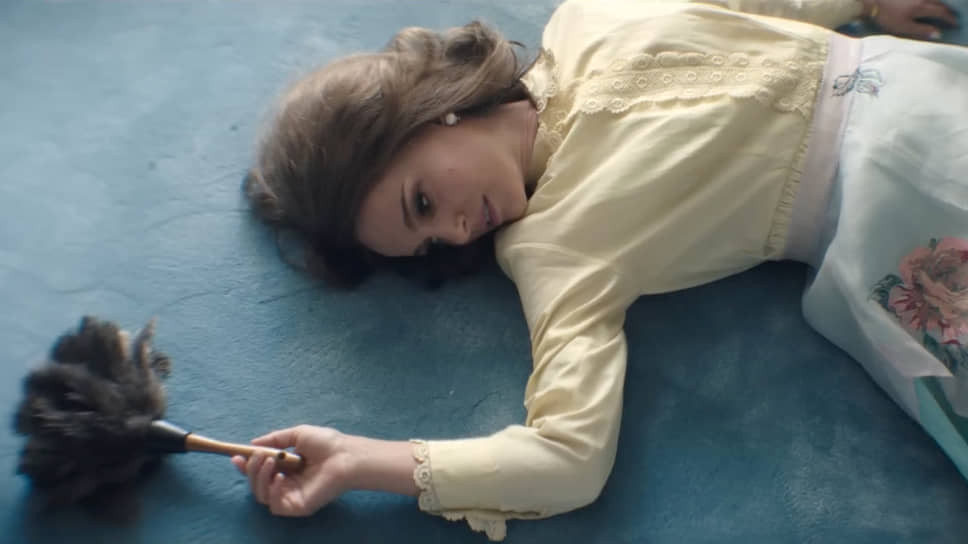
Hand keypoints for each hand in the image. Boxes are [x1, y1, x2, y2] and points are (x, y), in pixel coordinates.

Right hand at [232, 425, 352, 515]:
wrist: (346, 456)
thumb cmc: (327, 443)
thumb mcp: (298, 434)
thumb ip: (275, 439)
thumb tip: (252, 444)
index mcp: (287, 468)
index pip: (261, 471)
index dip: (246, 465)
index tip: (236, 456)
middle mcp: (287, 484)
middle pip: (257, 485)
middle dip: (251, 470)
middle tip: (257, 457)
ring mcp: (291, 496)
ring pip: (262, 495)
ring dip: (259, 478)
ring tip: (270, 462)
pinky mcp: (297, 507)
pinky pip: (275, 505)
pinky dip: (273, 490)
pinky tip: (281, 477)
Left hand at [864, 0, 959, 39]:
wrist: (871, 2)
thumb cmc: (887, 17)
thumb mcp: (904, 27)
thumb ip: (921, 30)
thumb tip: (938, 33)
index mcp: (922, 7)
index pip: (941, 12)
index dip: (949, 18)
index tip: (955, 24)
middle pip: (939, 3)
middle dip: (947, 11)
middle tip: (950, 17)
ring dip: (939, 4)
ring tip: (940, 11)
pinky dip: (930, 1)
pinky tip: (925, 5)